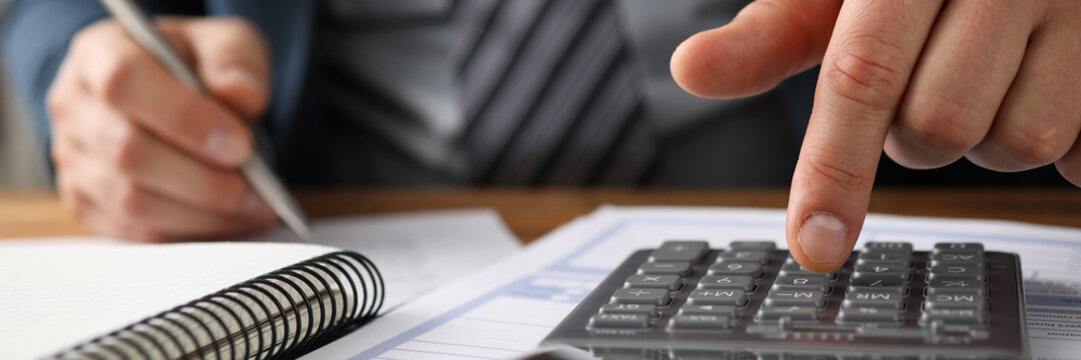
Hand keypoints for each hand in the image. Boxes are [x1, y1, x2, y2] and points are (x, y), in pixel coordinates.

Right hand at [47, 17, 276, 240]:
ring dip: (202, 214)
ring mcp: (72, 158)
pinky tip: (231, 222)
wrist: (175, 93)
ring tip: (256, 209)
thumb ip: (235, 61)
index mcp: (100, 52)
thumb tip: (242, 95)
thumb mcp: (226, 45)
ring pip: (131, 201)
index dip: (184, 118)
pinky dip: (189, 233)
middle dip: (203, 179)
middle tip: (260, 191)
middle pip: (127, 152)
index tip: (241, 145)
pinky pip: (135, 231)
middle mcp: (74, 106)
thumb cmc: (199, 66)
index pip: (124, 82)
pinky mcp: (85, 201)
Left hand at [671, 1, 1080, 270]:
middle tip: (919, 91)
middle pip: (936, 128)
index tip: (814, 244)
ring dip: (982, 139)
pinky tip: (1040, 85)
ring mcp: (1077, 8)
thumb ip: (775, 33)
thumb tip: (692, 69)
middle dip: (911, 140)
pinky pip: (1078, 148)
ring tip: (982, 79)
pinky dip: (1055, 139)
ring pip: (1013, 145)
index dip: (833, 168)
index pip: (862, 77)